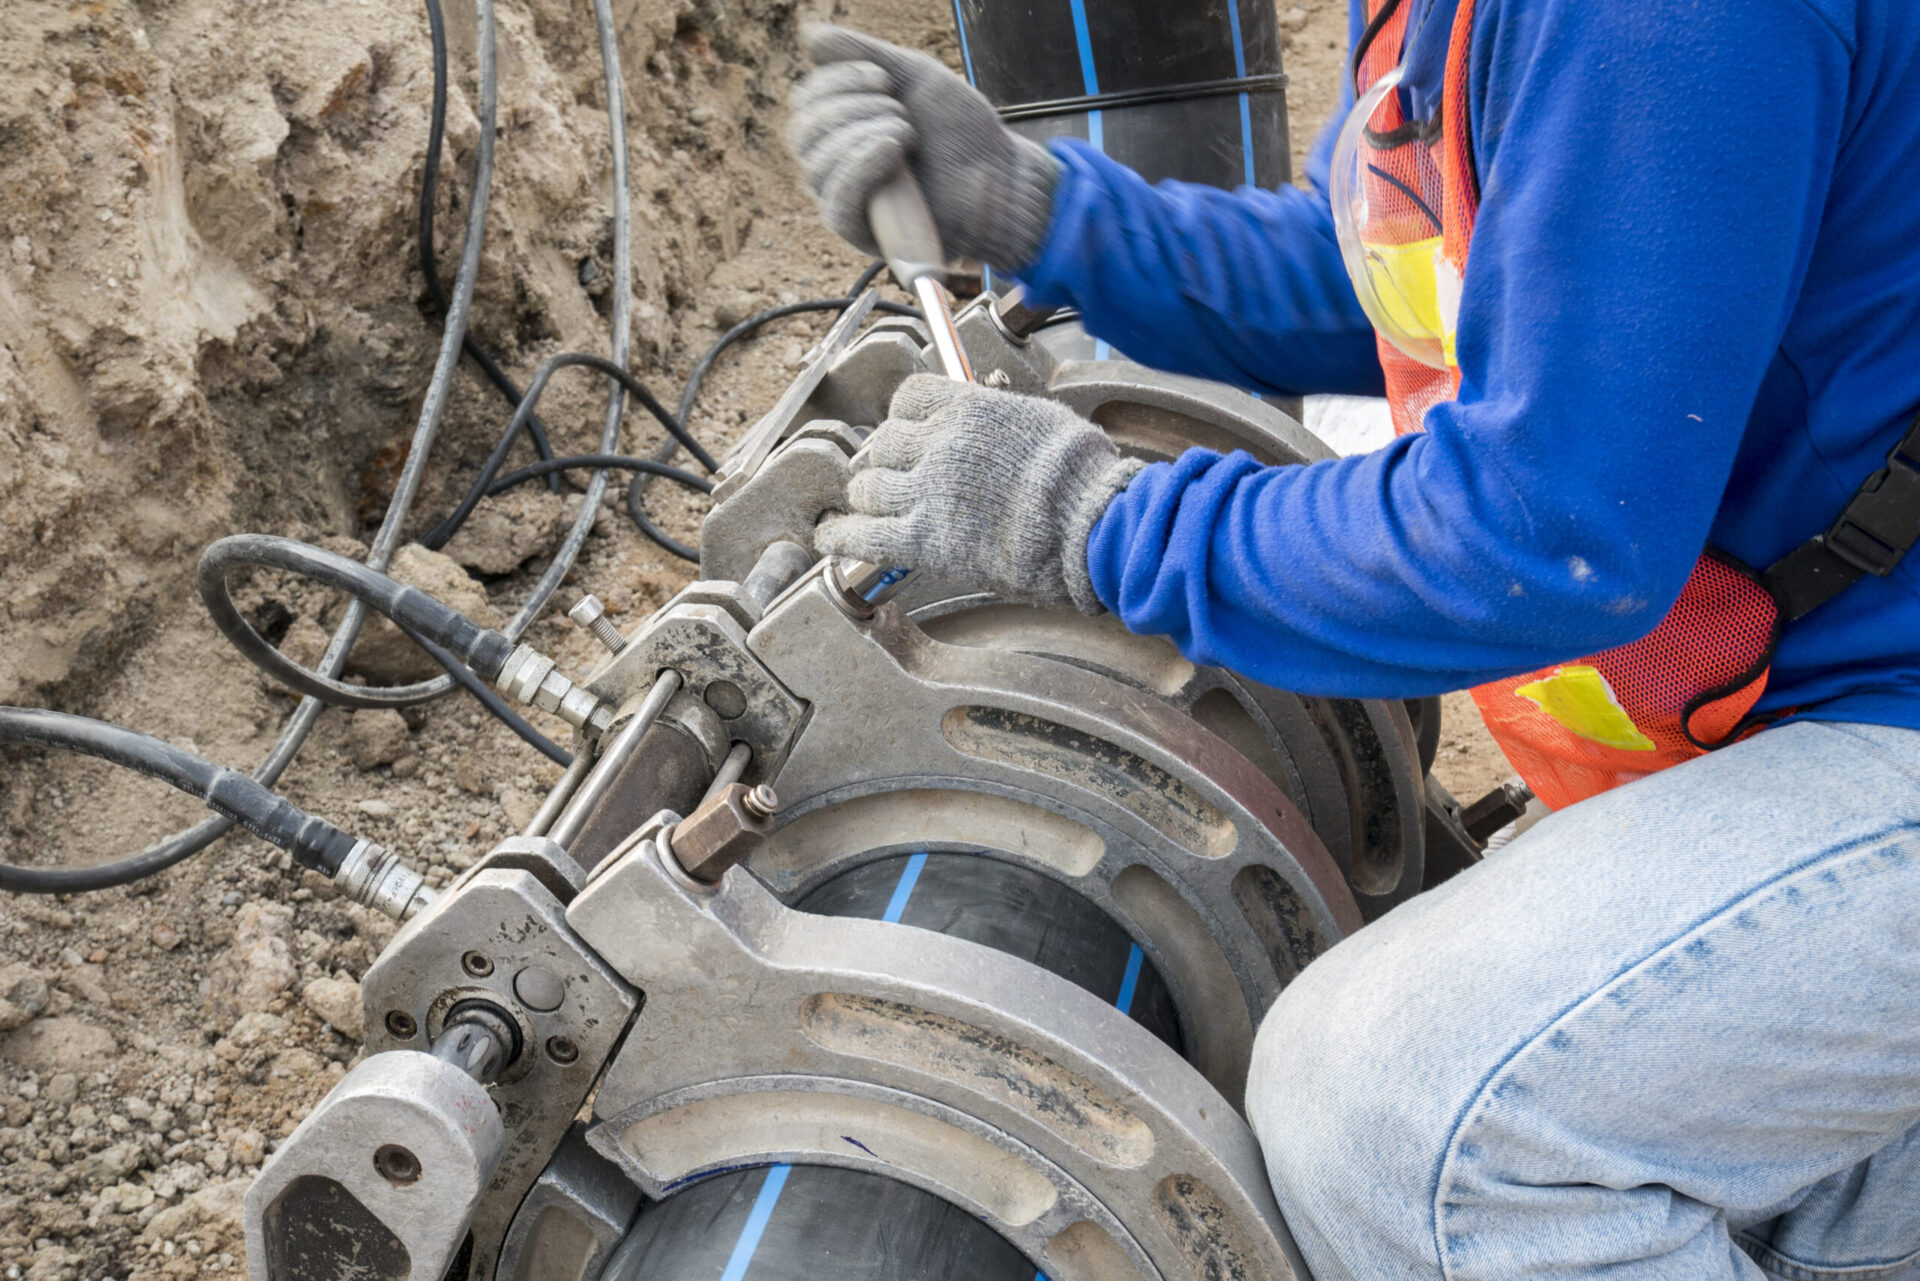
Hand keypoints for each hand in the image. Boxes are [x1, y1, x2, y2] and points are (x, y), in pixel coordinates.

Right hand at [788, 25, 1058, 271]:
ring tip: (909, 133)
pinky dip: (860, 169)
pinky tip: (890, 148)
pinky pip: (839, 204)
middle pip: (805, 133)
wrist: (999, 178)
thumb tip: (810, 35)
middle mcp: (836, 165)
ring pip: (818, 165)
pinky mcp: (863, 234)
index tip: (883, 79)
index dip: (835, 82)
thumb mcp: (913, 77)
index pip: (806, 103)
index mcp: (843, 128)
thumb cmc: (960, 131)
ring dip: (864, 135)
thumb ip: (863, 55)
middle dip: (853, 109)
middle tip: (903, 112)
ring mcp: (847, 200)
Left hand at [815, 375, 1143, 611]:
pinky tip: (829, 536)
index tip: (907, 431)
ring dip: (870, 496)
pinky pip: (863, 534)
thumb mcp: (1039, 421)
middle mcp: (939, 442)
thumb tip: (990, 422)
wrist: (1090, 524)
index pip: (909, 398)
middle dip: (886, 460)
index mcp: (969, 407)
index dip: (903, 418)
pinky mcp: (925, 540)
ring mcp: (927, 492)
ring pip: (868, 485)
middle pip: (883, 443)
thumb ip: (999, 419)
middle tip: (894, 476)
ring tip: (874, 507)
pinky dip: (840, 535)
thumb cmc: (1082, 477)